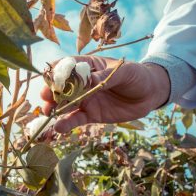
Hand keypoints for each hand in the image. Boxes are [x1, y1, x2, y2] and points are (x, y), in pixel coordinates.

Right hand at [40, 55, 169, 132]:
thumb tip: (88, 80)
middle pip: (61, 87)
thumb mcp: (123, 72)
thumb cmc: (136, 76)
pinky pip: (75, 120)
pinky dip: (66, 124)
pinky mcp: (90, 115)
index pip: (67, 66)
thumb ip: (105, 76)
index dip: (57, 72)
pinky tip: (58, 128)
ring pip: (64, 104)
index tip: (50, 78)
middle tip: (46, 97)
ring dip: (54, 108)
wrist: (149, 94)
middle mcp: (82, 83)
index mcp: (87, 66)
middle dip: (51, 91)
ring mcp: (85, 99)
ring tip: (49, 113)